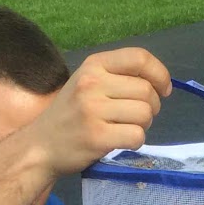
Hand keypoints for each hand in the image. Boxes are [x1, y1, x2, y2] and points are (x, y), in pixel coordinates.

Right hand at [30, 47, 171, 174]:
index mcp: (94, 65)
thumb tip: (158, 83)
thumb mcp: (87, 83)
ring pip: (145, 114)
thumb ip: (117, 77)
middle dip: (152, 107)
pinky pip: (137, 136)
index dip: (160, 74)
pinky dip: (136, 141)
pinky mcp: (97, 136)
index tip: (164, 90)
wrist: (39, 146)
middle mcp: (93, 83)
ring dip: (143, 125)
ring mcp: (93, 110)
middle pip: (146, 90)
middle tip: (137, 117)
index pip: (139, 58)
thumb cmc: (69, 115)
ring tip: (126, 128)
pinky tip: (121, 141)